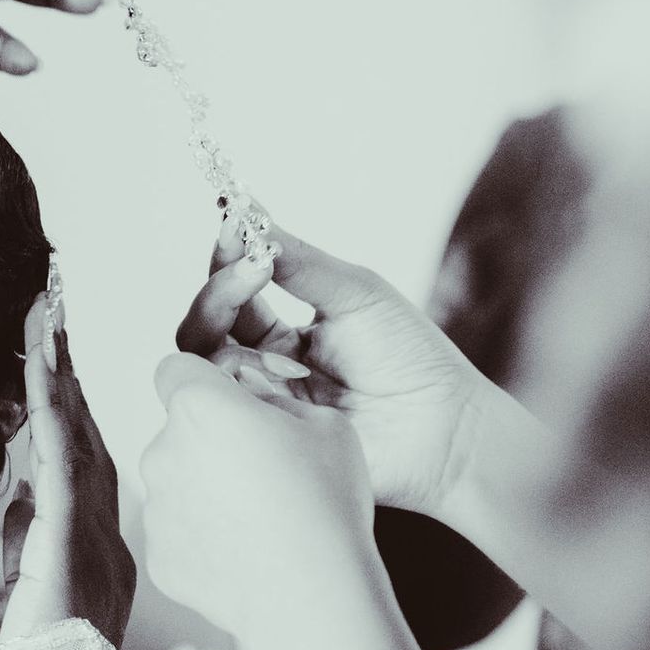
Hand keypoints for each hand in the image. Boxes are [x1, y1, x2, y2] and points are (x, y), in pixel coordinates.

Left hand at [1, 284, 137, 645]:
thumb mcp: (15, 598)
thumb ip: (18, 550)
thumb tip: (15, 504)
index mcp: (91, 550)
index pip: (75, 457)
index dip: (65, 397)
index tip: (50, 343)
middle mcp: (102, 536)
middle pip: (82, 431)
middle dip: (67, 364)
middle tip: (53, 298)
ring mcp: (94, 539)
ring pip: (75, 435)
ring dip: (59, 369)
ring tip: (45, 309)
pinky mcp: (71, 545)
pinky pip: (61, 463)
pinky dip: (51, 409)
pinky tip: (39, 367)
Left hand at [139, 352, 375, 649]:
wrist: (313, 593)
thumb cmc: (326, 501)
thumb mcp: (325, 422)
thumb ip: (273, 398)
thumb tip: (250, 399)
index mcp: (199, 405)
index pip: (175, 369)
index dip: (203, 380)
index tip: (232, 402)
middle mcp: (162, 451)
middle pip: (177, 431)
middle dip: (210, 440)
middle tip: (263, 470)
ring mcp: (155, 508)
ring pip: (175, 483)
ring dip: (205, 490)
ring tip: (260, 518)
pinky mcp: (157, 556)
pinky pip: (178, 532)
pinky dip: (203, 537)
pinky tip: (246, 551)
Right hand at [175, 215, 481, 517]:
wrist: (445, 428)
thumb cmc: (412, 359)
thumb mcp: (355, 293)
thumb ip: (297, 261)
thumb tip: (247, 211)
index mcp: (283, 335)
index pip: (233, 291)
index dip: (226, 256)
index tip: (233, 221)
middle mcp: (263, 369)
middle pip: (203, 325)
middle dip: (219, 289)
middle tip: (252, 268)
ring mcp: (261, 404)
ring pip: (203, 364)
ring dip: (223, 328)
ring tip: (270, 325)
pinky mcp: (262, 438)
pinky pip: (223, 406)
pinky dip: (237, 378)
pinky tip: (276, 371)